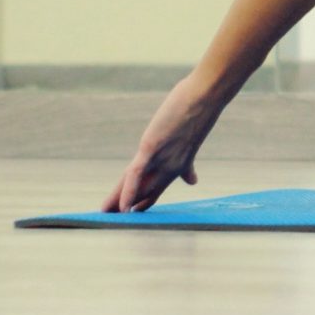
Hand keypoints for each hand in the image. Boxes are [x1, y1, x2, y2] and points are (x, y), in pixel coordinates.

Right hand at [105, 78, 221, 212]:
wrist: (208, 95)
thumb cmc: (201, 108)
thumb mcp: (192, 132)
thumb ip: (189, 154)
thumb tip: (194, 175)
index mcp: (180, 162)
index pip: (159, 187)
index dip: (147, 200)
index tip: (137, 210)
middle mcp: (171, 165)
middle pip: (146, 190)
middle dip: (129, 205)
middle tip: (114, 219)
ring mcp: (162, 157)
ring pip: (138, 185)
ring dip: (121, 202)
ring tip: (107, 215)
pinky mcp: (151, 146)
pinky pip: (136, 173)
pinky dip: (127, 190)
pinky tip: (122, 206)